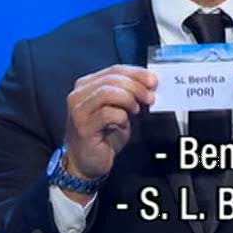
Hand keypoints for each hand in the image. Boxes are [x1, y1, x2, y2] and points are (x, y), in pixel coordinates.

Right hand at [65, 65, 155, 180]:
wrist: (87, 162)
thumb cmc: (103, 135)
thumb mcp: (120, 109)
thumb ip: (129, 94)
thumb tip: (150, 83)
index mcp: (87, 85)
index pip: (114, 69)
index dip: (136, 73)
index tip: (153, 80)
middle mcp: (79, 94)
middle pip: (112, 79)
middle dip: (136, 86)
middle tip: (150, 97)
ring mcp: (79, 110)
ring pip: (108, 92)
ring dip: (129, 99)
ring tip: (136, 110)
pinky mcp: (83, 126)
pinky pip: (108, 114)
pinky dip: (121, 117)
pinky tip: (123, 124)